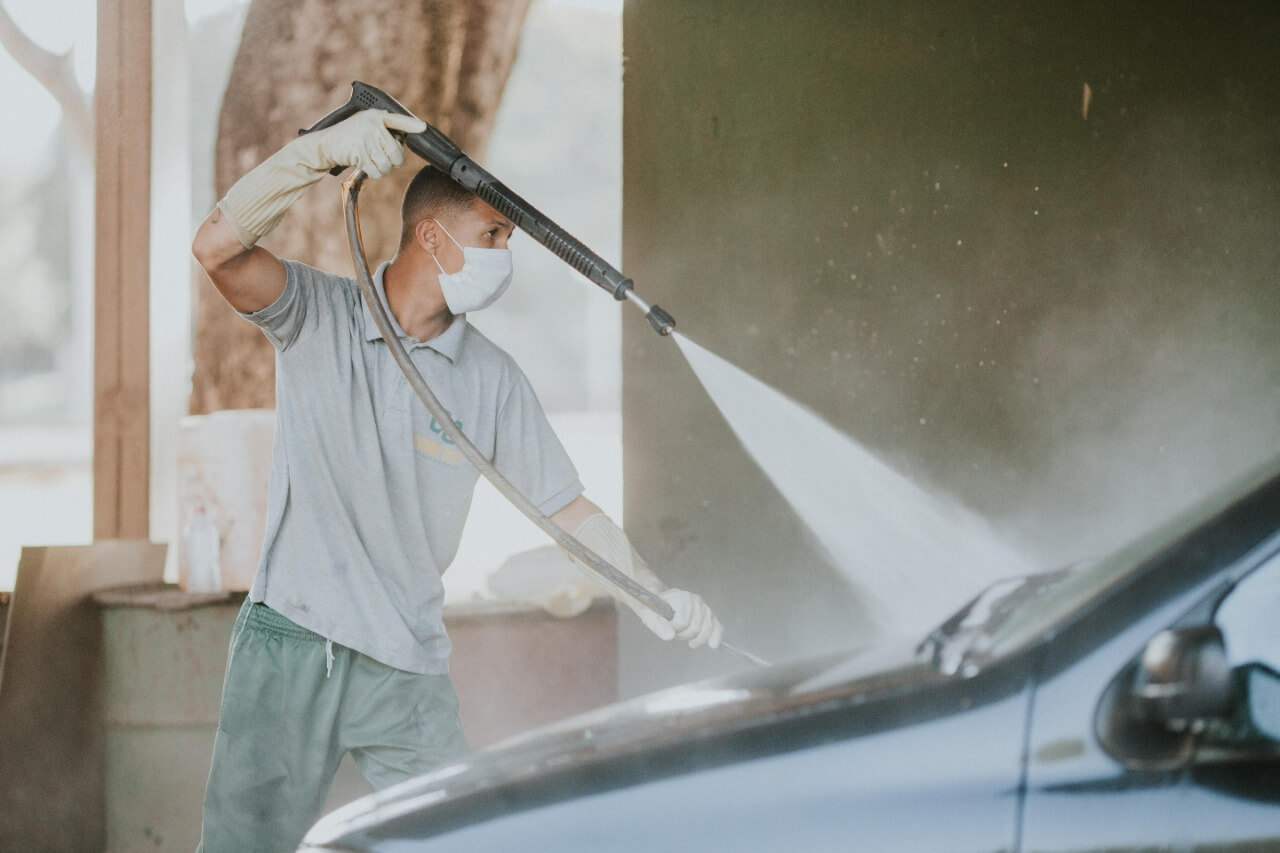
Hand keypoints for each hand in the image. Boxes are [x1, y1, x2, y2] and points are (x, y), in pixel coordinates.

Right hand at [303, 109, 426, 178]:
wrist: (324, 145)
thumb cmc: (347, 137)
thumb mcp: (364, 126)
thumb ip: (382, 131)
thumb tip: (402, 143)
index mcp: (376, 116)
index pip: (398, 120)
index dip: (412, 125)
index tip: (423, 127)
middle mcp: (372, 124)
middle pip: (397, 152)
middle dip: (393, 162)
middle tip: (382, 159)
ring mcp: (365, 137)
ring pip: (387, 164)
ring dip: (382, 169)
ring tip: (371, 162)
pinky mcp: (359, 152)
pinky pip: (376, 171)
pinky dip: (373, 173)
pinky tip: (365, 166)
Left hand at [638, 588, 723, 649]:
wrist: (661, 602)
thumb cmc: (655, 609)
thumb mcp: (649, 614)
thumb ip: (657, 623)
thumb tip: (670, 636)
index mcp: (681, 597)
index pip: (682, 623)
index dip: (673, 629)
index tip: (666, 625)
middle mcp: (695, 599)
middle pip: (695, 628)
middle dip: (683, 635)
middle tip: (675, 630)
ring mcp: (704, 607)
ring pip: (707, 630)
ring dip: (696, 639)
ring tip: (686, 637)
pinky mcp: (710, 614)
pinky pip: (717, 627)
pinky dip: (716, 636)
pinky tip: (713, 644)